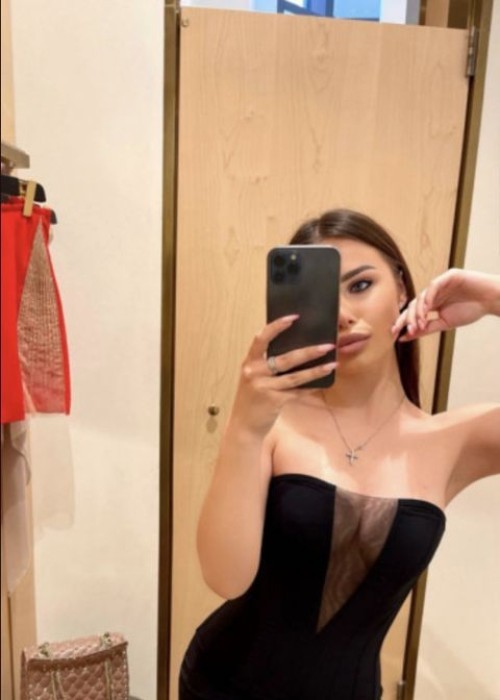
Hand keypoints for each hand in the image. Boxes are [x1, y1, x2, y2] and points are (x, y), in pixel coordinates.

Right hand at [230, 315, 336, 434]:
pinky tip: (323, 383)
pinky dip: (310, 387)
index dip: (277, 326)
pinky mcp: (274, 400)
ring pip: (295, 376)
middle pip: (285, 358)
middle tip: (328, 345)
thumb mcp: (254, 377)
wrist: (244, 425)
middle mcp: (255, 373)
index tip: (294, 317)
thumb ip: (267, 364)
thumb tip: (295, 349)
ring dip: (316, 370)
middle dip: (309, 351)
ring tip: (333, 363)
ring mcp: (264, 387)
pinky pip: (297, 391)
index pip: (261, 338)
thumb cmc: (252, 398)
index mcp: (249, 363)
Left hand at [392, 269, 499, 341]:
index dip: (404, 322)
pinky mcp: (448, 276)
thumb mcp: (446, 323)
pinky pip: (434, 286)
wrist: (491, 300)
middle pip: (414, 305)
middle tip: (406, 331)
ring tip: (418, 323)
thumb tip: (405, 336)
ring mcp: (440, 284)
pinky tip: (426, 308)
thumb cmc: (471, 310)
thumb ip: (426, 328)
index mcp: (432, 303)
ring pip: (422, 296)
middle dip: (408, 318)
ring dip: (418, 311)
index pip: (414, 312)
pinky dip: (428, 297)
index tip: (396, 334)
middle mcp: (433, 293)